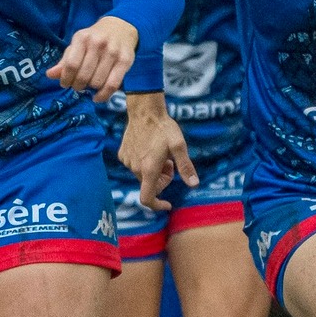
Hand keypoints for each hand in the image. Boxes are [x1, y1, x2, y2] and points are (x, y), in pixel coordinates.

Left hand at [46, 15, 138, 102]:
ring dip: (90, 89)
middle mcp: (98, 43)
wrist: (120, 27)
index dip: (66, 79)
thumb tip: (49, 75)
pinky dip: (103, 95)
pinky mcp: (125, 61)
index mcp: (82, 38)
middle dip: (77, 86)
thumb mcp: (77, 45)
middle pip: (84, 76)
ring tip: (89, 86)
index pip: (71, 65)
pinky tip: (97, 97)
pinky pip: (112, 85)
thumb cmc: (93, 39)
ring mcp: (113, 52)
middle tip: (77, 85)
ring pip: (97, 82)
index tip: (65, 84)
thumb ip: (64, 61)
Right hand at [118, 92, 196, 211]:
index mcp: (149, 169)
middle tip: (170, 163)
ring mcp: (127, 161)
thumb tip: (194, 184)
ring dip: (153, 169)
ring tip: (160, 152)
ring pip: (143, 175)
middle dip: (162, 179)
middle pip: (150, 185)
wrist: (144, 111)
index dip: (157, 205)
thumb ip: (185, 167)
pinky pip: (134, 165)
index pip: (147, 198)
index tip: (168, 204)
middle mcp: (135, 168)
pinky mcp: (122, 154)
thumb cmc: (163, 127)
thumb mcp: (179, 146)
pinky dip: (143, 162)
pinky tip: (149, 147)